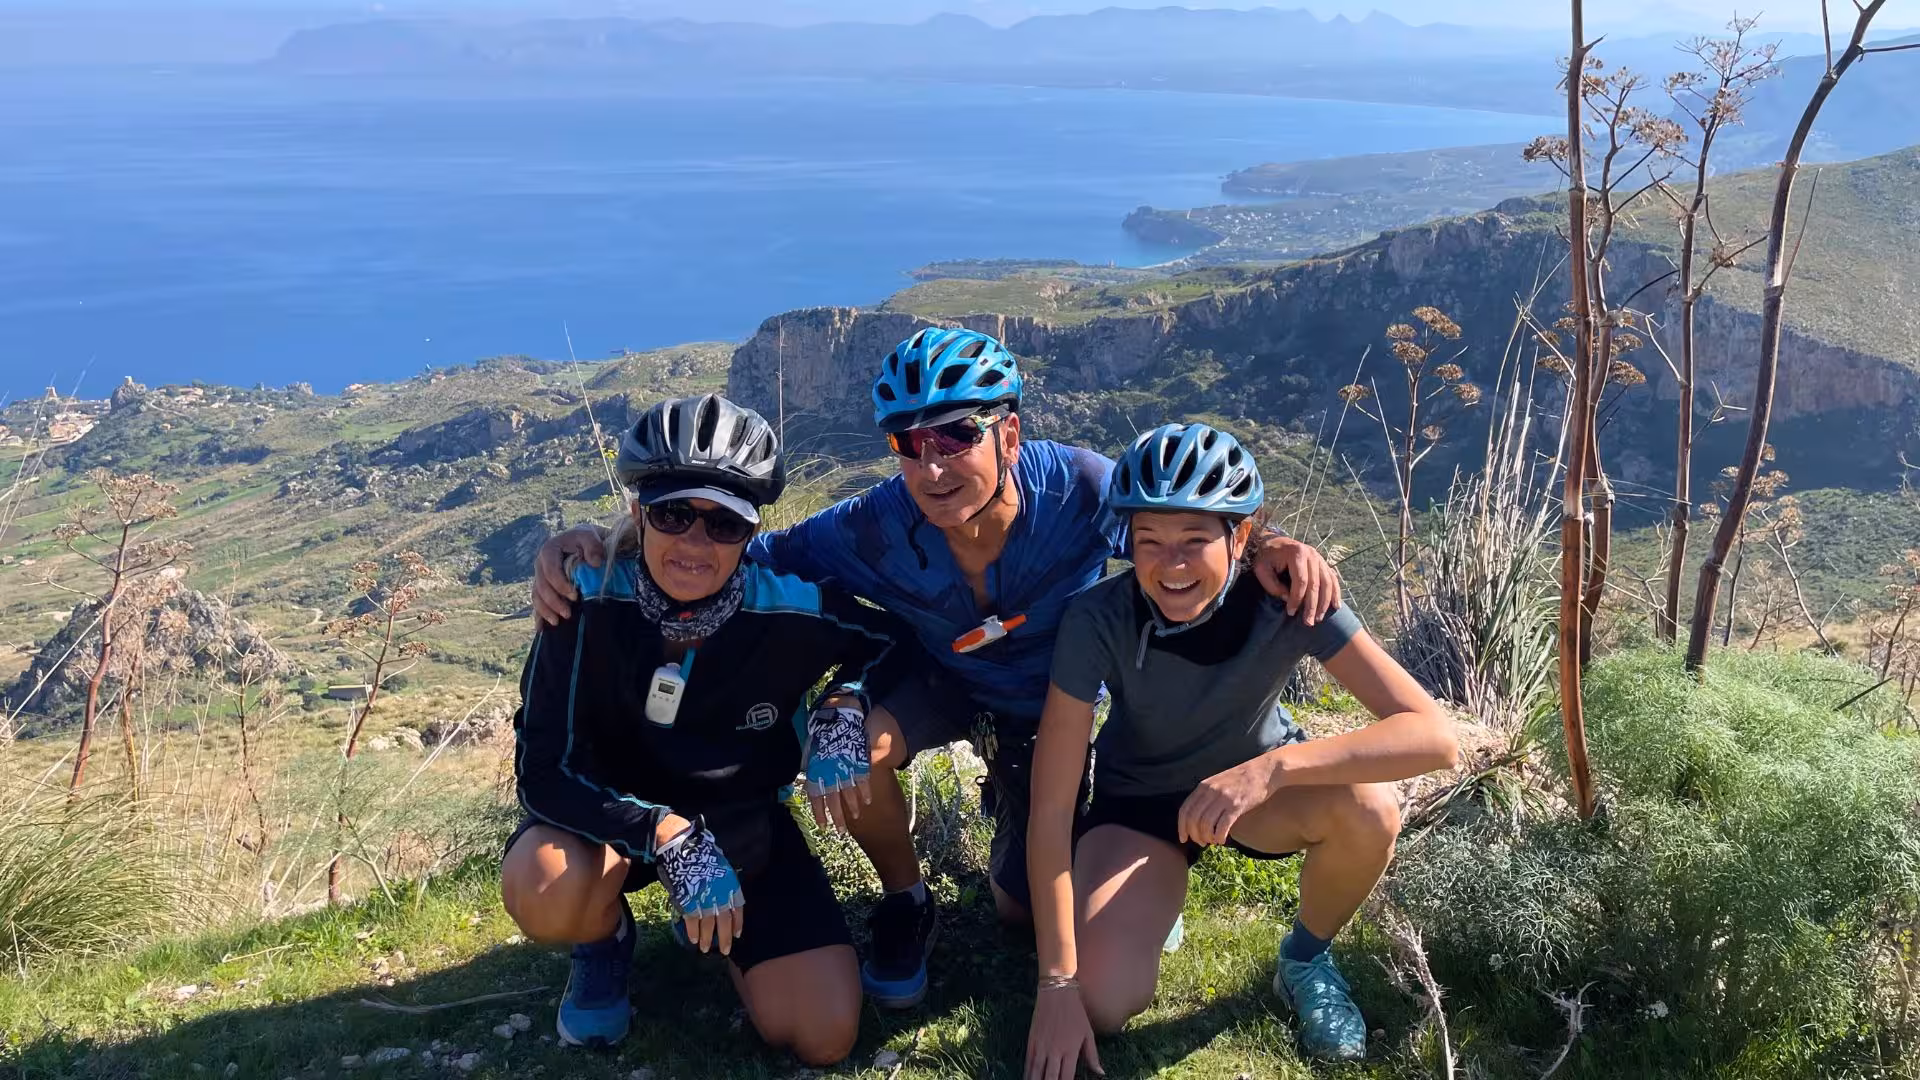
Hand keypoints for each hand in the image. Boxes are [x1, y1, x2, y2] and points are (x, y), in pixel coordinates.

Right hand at [533, 524, 610, 625]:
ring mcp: (540, 577)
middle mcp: (541, 565)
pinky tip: (541, 628)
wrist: (586, 543)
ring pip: (537, 596)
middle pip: (541, 587)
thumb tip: (595, 562)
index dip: (560, 585)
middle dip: (553, 602)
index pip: (550, 571)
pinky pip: (537, 602)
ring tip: (557, 622)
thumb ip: (593, 546)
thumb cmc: (589, 539)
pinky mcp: (544, 588)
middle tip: (568, 614)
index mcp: (549, 551)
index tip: (575, 596)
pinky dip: (539, 615)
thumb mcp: (591, 536)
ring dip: (545, 611)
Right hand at [656, 820, 745, 955]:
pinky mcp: (687, 900)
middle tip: (724, 951)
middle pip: (724, 920)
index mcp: (729, 883)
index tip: (737, 935)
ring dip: (706, 938)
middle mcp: (719, 892)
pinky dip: (692, 931)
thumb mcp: (720, 866)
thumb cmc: (702, 853)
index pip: (738, 908)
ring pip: (708, 924)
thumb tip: (726, 900)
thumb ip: (724, 884)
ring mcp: (703, 897)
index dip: (737, 923)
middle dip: (724, 937)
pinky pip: (691, 920)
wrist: (681, 845)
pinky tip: (693, 939)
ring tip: (704, 949)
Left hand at [804, 701, 871, 832]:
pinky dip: (864, 791)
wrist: (838, 717)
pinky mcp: (858, 762)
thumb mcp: (811, 751)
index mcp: (816, 770)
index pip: (816, 797)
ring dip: (852, 807)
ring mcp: (845, 768)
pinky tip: (867, 801)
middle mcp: (830, 772)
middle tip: (840, 831)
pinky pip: (862, 780)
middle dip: (837, 817)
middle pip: (833, 800)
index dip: (819, 813)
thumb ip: (813, 768)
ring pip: (849, 793)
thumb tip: (812, 782)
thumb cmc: (822, 733)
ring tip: (855, 817)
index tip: (823, 826)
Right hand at [1025, 981, 1102, 1079]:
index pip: (1066, 1078)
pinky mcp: (1032, 1039)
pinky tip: (1028, 1078)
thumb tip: (1101, 1073)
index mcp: (1070, 1050)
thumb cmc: (1076, 1013)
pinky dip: (1028, 1073)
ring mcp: (1041, 1045)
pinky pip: (1029, 1061)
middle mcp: (1055, 1050)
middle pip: (1050, 1078)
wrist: (1057, 992)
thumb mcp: (1088, 1033)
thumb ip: (1093, 1056)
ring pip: (1036, 1072)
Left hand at [1178, 758, 1275, 847]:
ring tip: (1212, 841)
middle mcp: (1210, 791)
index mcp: (1203, 786)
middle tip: (1201, 843)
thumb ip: (1206, 796)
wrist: (1263, 770)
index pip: (1185, 810)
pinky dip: (1219, 836)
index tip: (1183, 839)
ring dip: (1207, 837)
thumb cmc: (1241, 780)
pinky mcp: (1237, 805)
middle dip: (1194, 835)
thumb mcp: (1218, 783)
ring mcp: (1223, 798)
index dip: (1181, 827)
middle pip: (1193, 819)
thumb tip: (1197, 818)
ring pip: (1206, 824)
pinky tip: (1222, 840)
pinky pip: (1222, 826)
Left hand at [1252, 534, 1340, 625]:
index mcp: (1296, 553)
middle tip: (1308, 622)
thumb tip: (1287, 598)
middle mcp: (1311, 554)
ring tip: (1318, 618)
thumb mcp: (1261, 569)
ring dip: (1324, 603)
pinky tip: (1336, 606)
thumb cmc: (1265, 557)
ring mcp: (1319, 557)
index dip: (1297, 598)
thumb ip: (1272, 584)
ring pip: (1327, 582)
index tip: (1291, 612)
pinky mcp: (1323, 562)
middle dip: (1312, 605)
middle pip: (1316, 583)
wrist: (1273, 541)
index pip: (1300, 580)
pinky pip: (1332, 578)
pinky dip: (1335, 593)